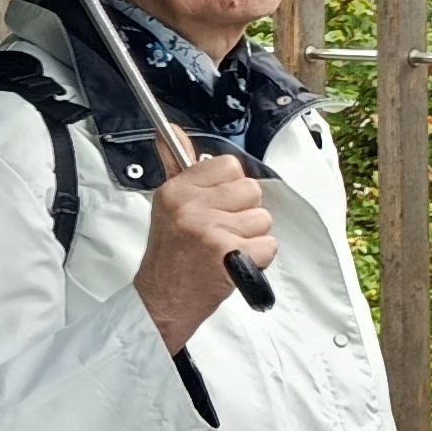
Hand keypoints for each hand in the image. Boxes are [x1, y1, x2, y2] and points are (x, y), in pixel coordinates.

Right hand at [134, 153, 277, 350]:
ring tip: (225, 249)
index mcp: (176, 191)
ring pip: (263, 218)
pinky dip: (258, 259)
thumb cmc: (171, 255)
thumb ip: (179, 166)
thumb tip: (172, 130)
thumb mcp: (168, 205)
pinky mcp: (230, 254)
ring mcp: (211, 230)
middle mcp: (191, 207)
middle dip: (244, 213)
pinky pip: (269, 245)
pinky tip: (233, 264)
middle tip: (220, 232)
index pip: (229, 165)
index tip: (217, 204)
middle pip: (252, 190)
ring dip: (251, 237)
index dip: (230, 187)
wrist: (162, 300)